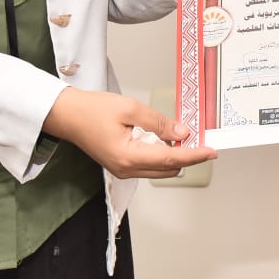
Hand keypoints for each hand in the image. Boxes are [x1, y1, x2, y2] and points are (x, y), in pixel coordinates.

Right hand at [43, 88, 215, 178]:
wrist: (67, 115)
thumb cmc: (93, 109)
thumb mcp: (130, 109)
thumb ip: (158, 123)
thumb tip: (182, 133)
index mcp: (129, 157)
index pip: (171, 159)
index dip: (194, 155)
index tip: (212, 151)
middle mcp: (126, 169)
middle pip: (168, 168)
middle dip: (186, 155)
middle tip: (198, 136)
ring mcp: (122, 169)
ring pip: (159, 169)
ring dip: (173, 155)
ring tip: (180, 134)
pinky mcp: (120, 165)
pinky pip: (148, 164)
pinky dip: (159, 154)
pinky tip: (162, 138)